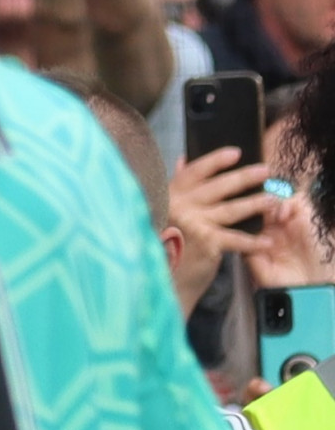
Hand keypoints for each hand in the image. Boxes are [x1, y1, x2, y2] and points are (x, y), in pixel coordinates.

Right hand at [167, 143, 275, 323]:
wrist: (156, 277)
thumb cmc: (161, 243)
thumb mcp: (164, 208)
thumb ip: (175, 186)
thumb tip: (183, 160)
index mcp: (168, 194)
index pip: (194, 171)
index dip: (215, 160)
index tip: (236, 153)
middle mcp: (179, 205)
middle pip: (218, 187)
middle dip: (244, 178)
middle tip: (265, 172)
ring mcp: (192, 222)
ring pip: (231, 209)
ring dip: (256, 204)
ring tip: (273, 201)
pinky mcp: (205, 242)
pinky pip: (235, 239)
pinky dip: (253, 242)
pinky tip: (267, 241)